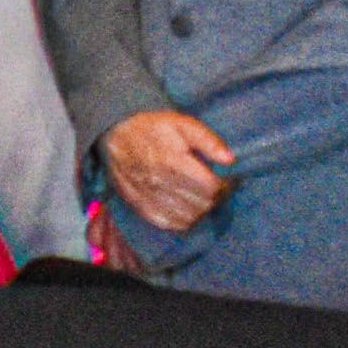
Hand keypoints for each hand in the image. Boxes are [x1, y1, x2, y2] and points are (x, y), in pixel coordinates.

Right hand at [98, 108, 237, 237]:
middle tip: (213, 188)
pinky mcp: (140, 206)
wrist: (117, 133)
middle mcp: (159, 182)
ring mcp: (148, 197)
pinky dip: (182, 220)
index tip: (225, 180)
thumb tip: (230, 160)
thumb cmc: (153, 127)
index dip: (224, 186)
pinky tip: (185, 208)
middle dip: (214, 198)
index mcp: (172, 161)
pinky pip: (169, 224)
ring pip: (188, 217)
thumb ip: (208, 140)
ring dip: (200, 210)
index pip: (210, 187)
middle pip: (202, 204)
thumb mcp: (183, 123)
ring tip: (200, 197)